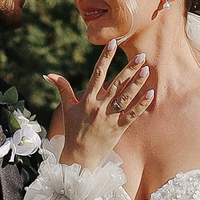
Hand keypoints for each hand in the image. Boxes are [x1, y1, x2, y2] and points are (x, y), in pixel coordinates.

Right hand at [45, 43, 153, 172]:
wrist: (79, 157)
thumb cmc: (73, 131)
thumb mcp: (67, 108)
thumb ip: (62, 89)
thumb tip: (49, 74)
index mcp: (87, 100)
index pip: (97, 74)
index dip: (105, 57)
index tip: (113, 43)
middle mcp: (99, 107)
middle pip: (116, 84)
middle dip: (128, 69)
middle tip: (141, 55)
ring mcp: (110, 118)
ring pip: (126, 97)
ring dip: (137, 83)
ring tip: (146, 69)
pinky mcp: (119, 129)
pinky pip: (132, 115)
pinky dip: (141, 105)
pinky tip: (151, 93)